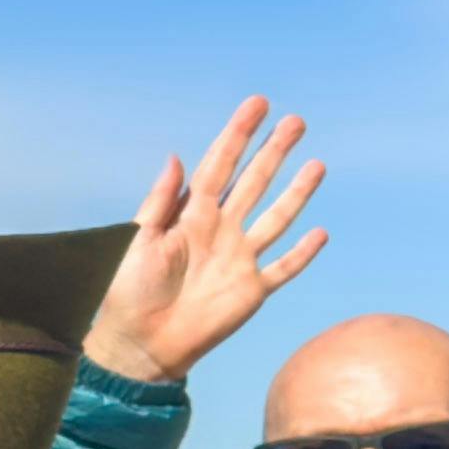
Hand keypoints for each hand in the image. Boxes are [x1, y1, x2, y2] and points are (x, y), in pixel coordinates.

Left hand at [82, 101, 328, 391]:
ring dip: (296, 193)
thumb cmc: (127, 291)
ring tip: (316, 164)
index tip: (257, 105)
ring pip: (276, 218)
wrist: (139, 343)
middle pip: (254, 182)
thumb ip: (159, 201)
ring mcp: (239, 259)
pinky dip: (302, 253)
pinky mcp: (251, 290)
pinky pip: (283, 268)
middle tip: (296, 122)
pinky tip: (320, 233)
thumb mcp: (137, 239)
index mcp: (191, 214)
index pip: (220, 165)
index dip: (238, 134)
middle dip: (274, 152)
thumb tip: (176, 157)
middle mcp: (220, 230)